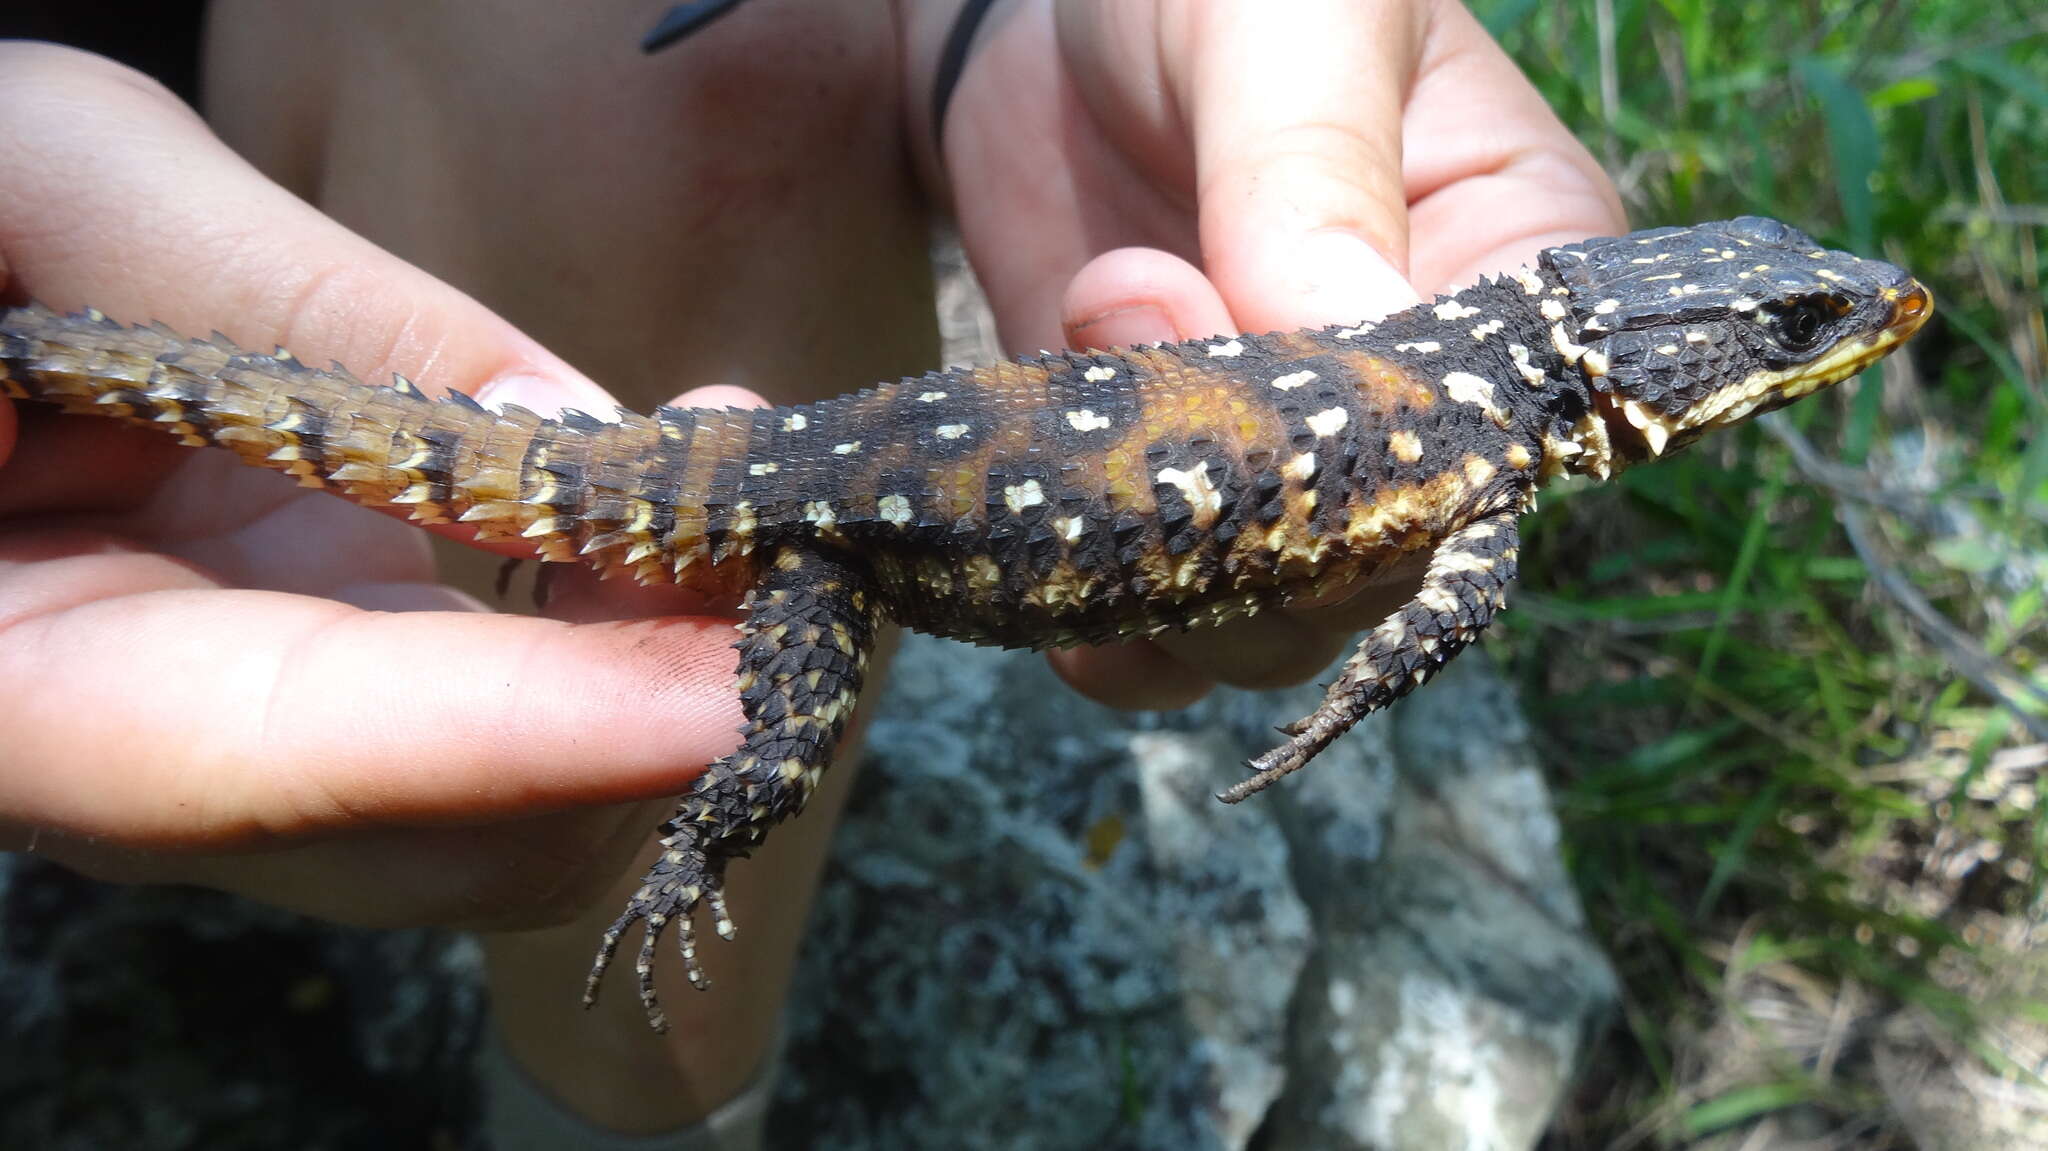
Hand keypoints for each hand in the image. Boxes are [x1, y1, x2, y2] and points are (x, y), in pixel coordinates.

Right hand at [0, 43, 748, 933]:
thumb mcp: (41, 183)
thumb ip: (284, 295)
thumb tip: (562, 431)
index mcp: (14, 672)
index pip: (275, 759)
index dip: (515, 742)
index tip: (715, 697)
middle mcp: (137, 742)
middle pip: (438, 841)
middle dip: (642, 721)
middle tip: (779, 538)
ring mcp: (244, 711)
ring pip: (508, 809)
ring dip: (663, 678)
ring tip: (746, 494)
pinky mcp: (321, 654)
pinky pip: (509, 707)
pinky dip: (625, 630)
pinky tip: (683, 502)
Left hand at [913, 0, 1625, 707]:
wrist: (1044, 3)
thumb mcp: (1285, 25)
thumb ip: (1315, 173)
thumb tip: (1359, 343)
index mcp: (1511, 272)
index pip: (1504, 441)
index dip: (1390, 458)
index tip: (1266, 370)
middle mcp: (1419, 403)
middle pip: (1381, 571)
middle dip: (1245, 498)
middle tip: (1128, 300)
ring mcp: (1282, 462)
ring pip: (1266, 628)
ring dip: (1158, 557)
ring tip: (1082, 332)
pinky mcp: (1163, 487)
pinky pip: (1154, 628)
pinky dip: (1096, 619)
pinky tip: (1046, 512)